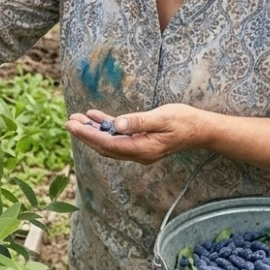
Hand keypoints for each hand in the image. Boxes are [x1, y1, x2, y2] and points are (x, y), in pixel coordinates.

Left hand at [64, 104, 202, 165]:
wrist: (200, 129)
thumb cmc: (184, 121)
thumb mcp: (162, 118)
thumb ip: (139, 122)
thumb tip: (118, 125)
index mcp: (142, 149)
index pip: (108, 144)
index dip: (88, 135)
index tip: (73, 125)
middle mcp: (138, 152)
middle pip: (105, 146)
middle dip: (85, 134)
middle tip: (68, 122)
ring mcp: (139, 148)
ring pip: (109, 142)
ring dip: (93, 131)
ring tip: (76, 118)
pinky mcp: (140, 141)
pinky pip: (119, 136)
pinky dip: (106, 127)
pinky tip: (95, 116)